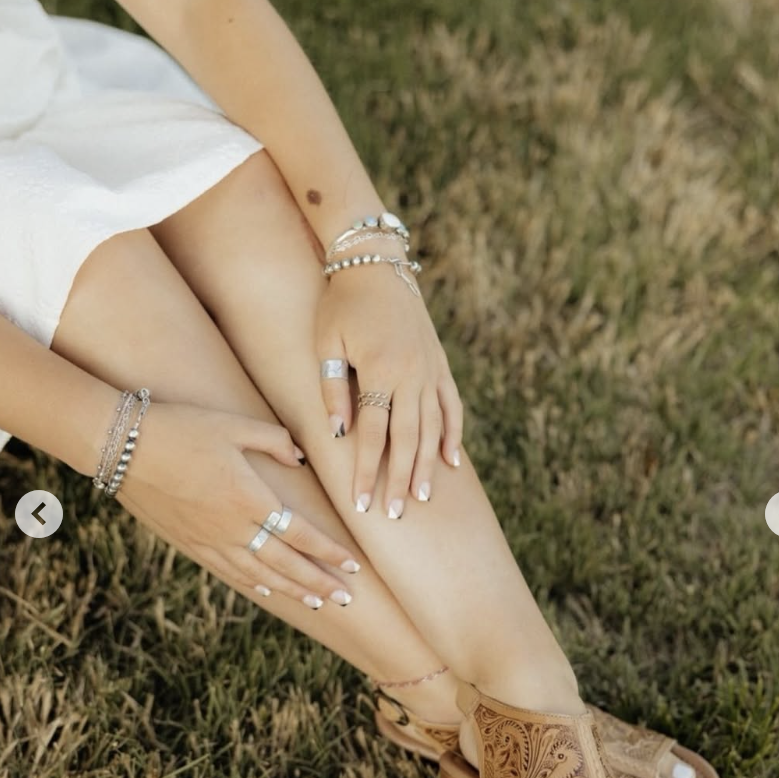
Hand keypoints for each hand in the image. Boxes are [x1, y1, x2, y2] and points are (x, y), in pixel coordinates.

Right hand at [114, 402, 361, 607]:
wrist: (122, 446)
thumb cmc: (182, 427)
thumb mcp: (235, 424)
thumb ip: (274, 440)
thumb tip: (299, 457)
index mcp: (250, 498)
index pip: (301, 535)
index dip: (329, 553)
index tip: (353, 566)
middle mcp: (233, 528)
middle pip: (286, 565)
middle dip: (320, 583)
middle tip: (347, 599)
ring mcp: (209, 541)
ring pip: (260, 576)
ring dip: (293, 591)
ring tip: (319, 603)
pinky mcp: (189, 544)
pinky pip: (229, 573)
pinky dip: (254, 586)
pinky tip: (269, 592)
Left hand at [314, 265, 463, 517]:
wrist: (376, 263)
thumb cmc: (341, 304)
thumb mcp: (326, 342)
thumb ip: (332, 388)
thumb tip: (338, 434)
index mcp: (380, 369)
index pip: (373, 433)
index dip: (366, 470)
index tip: (361, 503)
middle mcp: (412, 374)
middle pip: (408, 438)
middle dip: (401, 479)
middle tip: (397, 513)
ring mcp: (431, 370)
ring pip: (433, 428)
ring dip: (428, 466)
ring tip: (423, 498)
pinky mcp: (440, 365)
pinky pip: (451, 407)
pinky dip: (452, 435)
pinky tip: (451, 463)